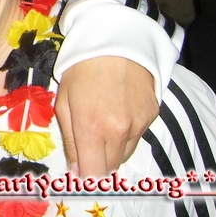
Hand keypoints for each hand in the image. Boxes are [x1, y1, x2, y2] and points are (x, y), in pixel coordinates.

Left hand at [55, 56, 157, 175]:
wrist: (115, 41)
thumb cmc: (81, 69)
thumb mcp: (63, 101)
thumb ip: (70, 140)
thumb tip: (76, 170)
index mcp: (91, 128)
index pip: (93, 173)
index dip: (85, 174)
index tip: (80, 167)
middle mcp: (118, 131)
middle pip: (110, 168)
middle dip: (98, 162)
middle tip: (89, 139)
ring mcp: (138, 125)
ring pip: (125, 154)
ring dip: (113, 148)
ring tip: (103, 121)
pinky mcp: (152, 116)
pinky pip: (138, 137)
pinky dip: (127, 132)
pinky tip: (119, 110)